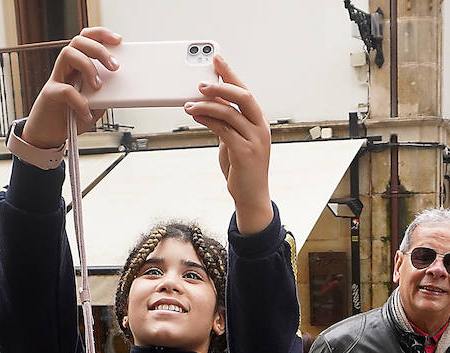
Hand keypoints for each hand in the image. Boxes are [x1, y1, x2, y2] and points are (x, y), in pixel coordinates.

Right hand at [20, 27, 121, 147]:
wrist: (48, 135)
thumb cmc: (71, 116)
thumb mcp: (95, 106)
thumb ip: (105, 96)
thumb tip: (120, 89)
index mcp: (77, 66)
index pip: (86, 39)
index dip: (101, 34)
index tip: (119, 40)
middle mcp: (66, 68)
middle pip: (78, 41)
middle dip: (99, 49)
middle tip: (115, 67)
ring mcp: (56, 78)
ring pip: (68, 54)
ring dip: (87, 66)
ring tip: (98, 86)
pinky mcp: (49, 94)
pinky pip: (65, 89)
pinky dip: (80, 102)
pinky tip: (86, 113)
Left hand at [183, 57, 271, 234]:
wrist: (251, 195)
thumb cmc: (241, 168)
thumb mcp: (233, 140)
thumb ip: (226, 122)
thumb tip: (209, 104)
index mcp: (259, 121)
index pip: (245, 91)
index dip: (230, 74)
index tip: (217, 59)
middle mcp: (260, 127)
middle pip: (243, 97)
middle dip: (222, 85)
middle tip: (200, 82)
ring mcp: (255, 140)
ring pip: (229, 113)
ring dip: (207, 106)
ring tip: (189, 104)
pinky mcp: (245, 152)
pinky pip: (224, 130)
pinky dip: (208, 120)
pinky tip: (196, 116)